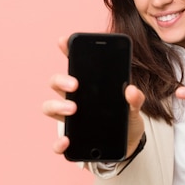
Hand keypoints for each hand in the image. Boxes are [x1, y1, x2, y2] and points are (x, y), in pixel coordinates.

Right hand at [41, 36, 145, 156]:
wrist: (128, 143)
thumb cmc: (126, 119)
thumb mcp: (134, 107)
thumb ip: (135, 98)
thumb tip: (131, 90)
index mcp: (88, 86)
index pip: (74, 64)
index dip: (67, 50)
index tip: (64, 41)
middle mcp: (74, 99)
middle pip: (56, 83)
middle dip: (61, 81)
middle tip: (75, 85)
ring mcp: (70, 119)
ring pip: (49, 108)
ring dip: (57, 106)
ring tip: (74, 109)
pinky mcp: (72, 140)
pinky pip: (58, 142)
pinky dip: (58, 143)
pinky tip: (67, 141)